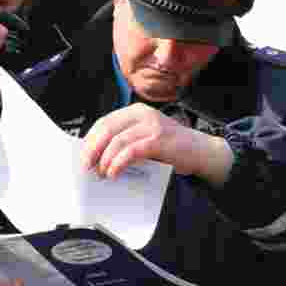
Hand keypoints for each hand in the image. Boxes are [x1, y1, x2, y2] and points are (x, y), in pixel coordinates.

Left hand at [81, 103, 233, 186]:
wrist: (202, 152)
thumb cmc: (171, 148)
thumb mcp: (144, 138)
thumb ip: (125, 140)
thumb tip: (96, 157)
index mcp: (135, 111)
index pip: (103, 122)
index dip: (90, 140)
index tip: (82, 157)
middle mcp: (142, 114)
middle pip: (106, 129)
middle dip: (92, 150)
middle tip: (86, 167)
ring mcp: (151, 125)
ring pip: (117, 140)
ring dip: (104, 159)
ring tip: (101, 173)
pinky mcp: (159, 139)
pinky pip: (131, 151)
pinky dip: (118, 163)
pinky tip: (113, 173)